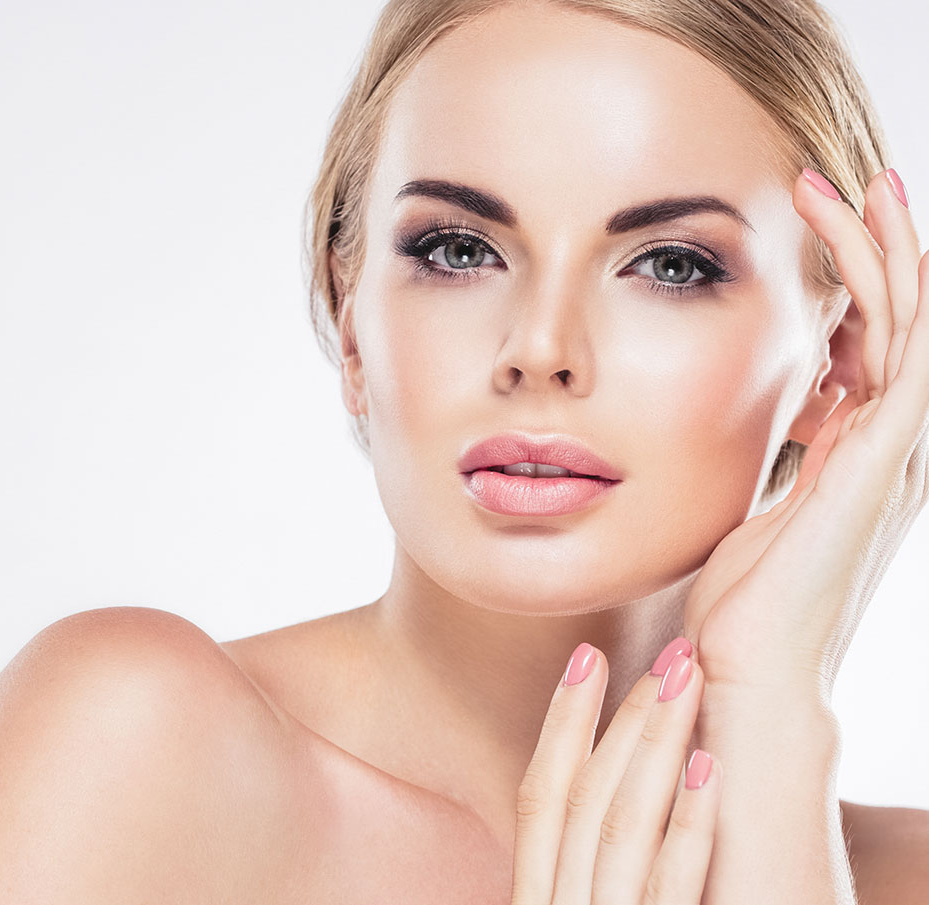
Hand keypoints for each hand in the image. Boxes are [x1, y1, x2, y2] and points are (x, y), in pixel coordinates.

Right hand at [511, 641, 722, 903]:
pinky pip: (672, 886)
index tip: (588, 656)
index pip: (539, 798)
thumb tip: (611, 789)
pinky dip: (688, 823)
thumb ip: (583, 870)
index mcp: (540, 900)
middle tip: (670, 653)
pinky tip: (709, 765)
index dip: (562, 721)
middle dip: (623, 716)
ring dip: (656, 742)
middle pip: (585, 798)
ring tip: (688, 679)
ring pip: (622, 824)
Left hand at [682, 167, 928, 703]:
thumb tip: (804, 403)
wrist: (750, 667)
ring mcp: (895, 454)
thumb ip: (793, 453)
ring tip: (857, 187)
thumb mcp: (766, 505)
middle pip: (900, 319)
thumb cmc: (745, 601)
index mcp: (858, 452)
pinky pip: (905, 357)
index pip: (872, 344)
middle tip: (840, 181)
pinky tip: (883, 245)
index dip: (855, 283)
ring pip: (908, 323)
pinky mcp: (883, 463)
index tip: (817, 231)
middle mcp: (889, 446)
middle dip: (876, 246)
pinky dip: (899, 297)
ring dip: (884, 251)